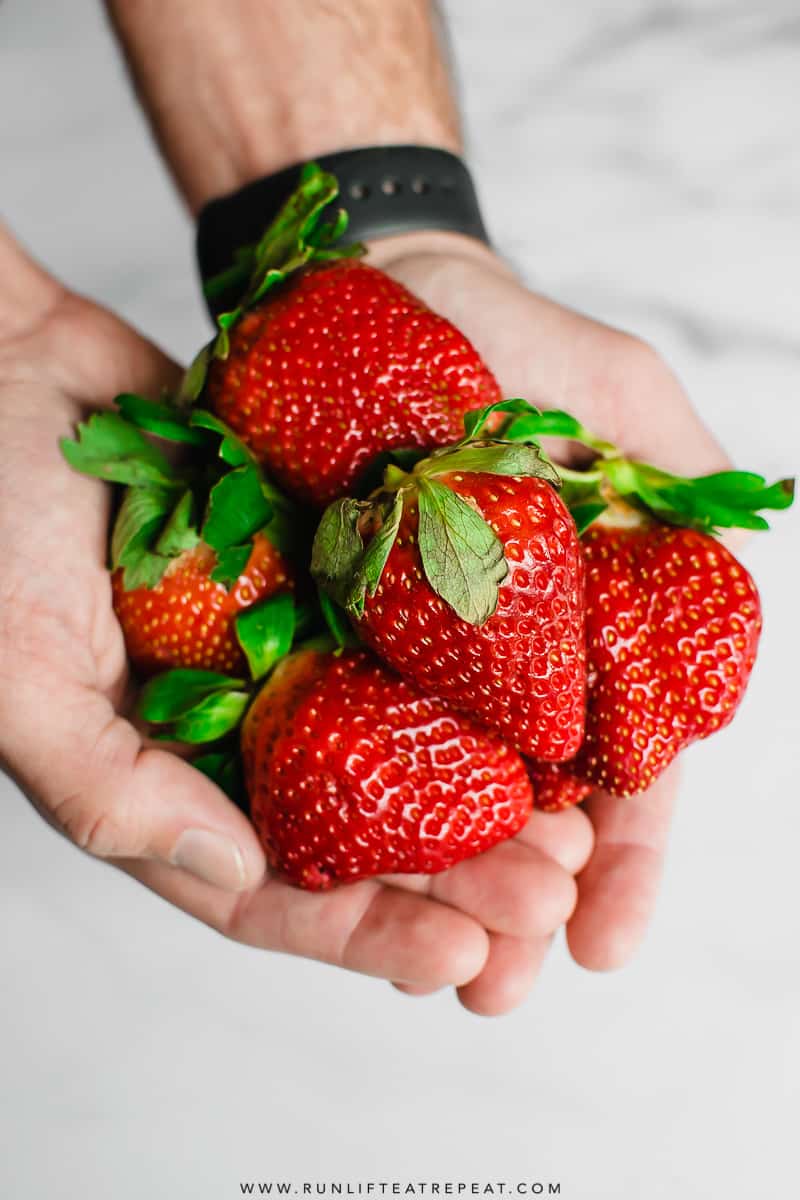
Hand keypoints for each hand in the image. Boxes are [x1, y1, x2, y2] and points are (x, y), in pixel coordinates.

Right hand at [0, 227, 591, 1014]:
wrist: (12, 370)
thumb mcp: (17, 672)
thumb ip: (106, 791)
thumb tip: (237, 876)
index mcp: (159, 776)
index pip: (267, 892)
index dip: (360, 935)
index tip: (456, 958)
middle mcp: (233, 726)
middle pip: (359, 830)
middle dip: (453, 876)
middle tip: (548, 898)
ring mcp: (284, 647)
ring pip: (400, 742)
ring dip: (482, 789)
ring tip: (573, 821)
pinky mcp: (323, 572)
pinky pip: (403, 634)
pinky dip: (468, 669)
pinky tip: (537, 694)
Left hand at [370, 230, 731, 973]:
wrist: (378, 292)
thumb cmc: (511, 341)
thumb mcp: (625, 402)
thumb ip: (686, 490)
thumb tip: (740, 584)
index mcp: (585, 635)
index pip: (624, 773)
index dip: (625, 863)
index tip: (605, 943)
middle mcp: (500, 667)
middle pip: (524, 815)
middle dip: (523, 906)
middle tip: (503, 988)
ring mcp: (405, 661)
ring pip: (428, 801)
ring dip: (433, 892)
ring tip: (432, 971)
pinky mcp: (316, 634)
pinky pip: (326, 736)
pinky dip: (338, 813)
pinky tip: (334, 877)